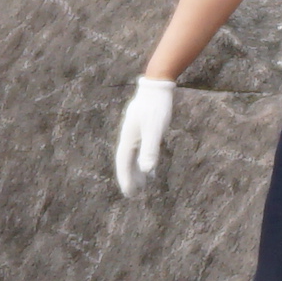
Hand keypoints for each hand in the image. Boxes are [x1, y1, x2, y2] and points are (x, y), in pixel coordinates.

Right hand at [109, 75, 175, 197]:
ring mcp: (136, 132)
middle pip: (127, 162)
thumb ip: (150, 150)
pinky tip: (152, 168)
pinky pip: (141, 150)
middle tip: (133, 195)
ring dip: (137, 171)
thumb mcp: (155, 129)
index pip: (124, 163)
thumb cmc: (156, 107)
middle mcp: (129, 137)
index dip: (126, 179)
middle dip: (129, 178)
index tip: (129, 194)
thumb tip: (147, 171)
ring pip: (134, 156)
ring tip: (142, 185)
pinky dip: (144, 160)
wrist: (158, 85)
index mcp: (128, 139)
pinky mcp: (144, 129)